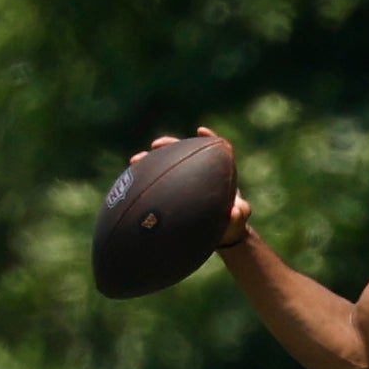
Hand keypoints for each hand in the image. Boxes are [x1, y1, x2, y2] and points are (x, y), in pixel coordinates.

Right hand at [129, 127, 251, 246]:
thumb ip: (240, 215)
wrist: (220, 237)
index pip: (214, 150)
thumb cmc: (232, 226)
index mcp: (217, 174)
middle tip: (155, 144)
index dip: (208, 139)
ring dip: (149, 161)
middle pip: (182, 153)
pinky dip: (144, 183)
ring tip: (134, 161)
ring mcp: (184, 183)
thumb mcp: (238, 222)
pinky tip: (128, 185)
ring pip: (165, 166)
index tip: (200, 132)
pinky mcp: (173, 194)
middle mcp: (198, 174)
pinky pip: (158, 186)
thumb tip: (235, 212)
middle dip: (168, 145)